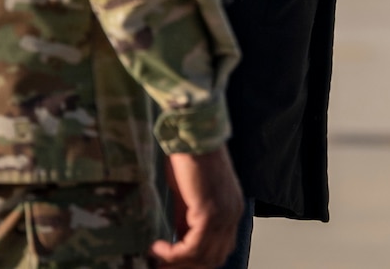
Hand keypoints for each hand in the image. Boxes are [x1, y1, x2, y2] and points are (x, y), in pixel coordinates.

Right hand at [152, 147, 242, 267]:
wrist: (192, 133)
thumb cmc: (189, 154)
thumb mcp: (188, 192)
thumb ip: (187, 215)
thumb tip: (177, 236)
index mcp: (231, 208)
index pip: (220, 248)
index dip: (196, 260)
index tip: (172, 262)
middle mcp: (232, 215)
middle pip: (214, 258)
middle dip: (186, 266)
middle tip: (162, 265)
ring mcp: (223, 215)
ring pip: (203, 257)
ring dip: (177, 262)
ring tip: (158, 257)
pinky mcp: (209, 213)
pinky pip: (192, 247)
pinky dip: (173, 253)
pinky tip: (158, 247)